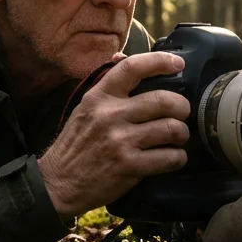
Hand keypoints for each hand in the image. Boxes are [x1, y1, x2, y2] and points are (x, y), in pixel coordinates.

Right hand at [38, 51, 191, 219]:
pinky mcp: (129, 166)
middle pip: (163, 100)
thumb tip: (123, 58)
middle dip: (182, 107)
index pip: (133, 67)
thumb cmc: (76, 144)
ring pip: (172, 129)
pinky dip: (177, 158)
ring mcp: (120, 141)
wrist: (58, 182)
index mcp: (100, 97)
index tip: (178, 64)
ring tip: (177, 137)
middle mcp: (110, 115)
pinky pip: (169, 158)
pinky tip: (172, 158)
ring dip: (182, 134)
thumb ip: (107, 87)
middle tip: (182, 113)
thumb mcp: (85, 108)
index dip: (161, 62)